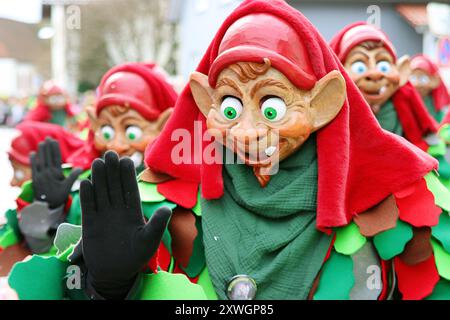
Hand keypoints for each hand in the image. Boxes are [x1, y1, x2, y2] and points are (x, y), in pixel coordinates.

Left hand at [30, 138, 81, 208]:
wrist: (46, 206)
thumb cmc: (59, 197)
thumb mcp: (68, 187)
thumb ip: (73, 176)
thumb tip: (81, 168)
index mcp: (56, 174)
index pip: (55, 158)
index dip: (55, 148)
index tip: (54, 140)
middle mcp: (47, 173)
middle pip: (47, 157)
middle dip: (47, 147)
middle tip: (47, 137)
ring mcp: (40, 175)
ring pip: (40, 160)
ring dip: (41, 151)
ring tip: (41, 143)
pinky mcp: (35, 179)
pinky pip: (33, 167)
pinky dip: (33, 160)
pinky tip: (33, 154)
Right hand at [80, 151, 171, 299]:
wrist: (115, 272)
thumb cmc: (136, 256)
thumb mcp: (149, 240)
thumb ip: (157, 224)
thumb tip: (168, 209)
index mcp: (133, 211)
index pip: (130, 189)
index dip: (128, 175)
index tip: (127, 160)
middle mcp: (118, 210)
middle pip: (115, 186)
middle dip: (113, 171)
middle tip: (111, 154)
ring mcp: (103, 216)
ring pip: (101, 193)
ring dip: (99, 178)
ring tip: (98, 162)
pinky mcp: (90, 224)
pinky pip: (89, 207)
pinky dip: (87, 196)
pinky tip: (85, 183)